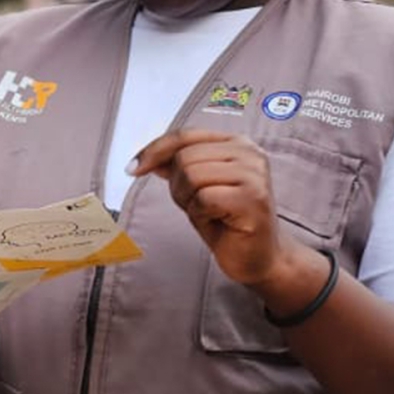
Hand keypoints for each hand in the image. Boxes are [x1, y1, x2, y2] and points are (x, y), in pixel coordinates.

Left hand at [128, 129, 288, 287]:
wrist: (259, 258)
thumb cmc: (228, 223)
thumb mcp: (197, 189)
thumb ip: (179, 168)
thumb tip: (149, 157)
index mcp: (237, 143)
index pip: (185, 136)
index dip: (155, 150)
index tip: (133, 169)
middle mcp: (249, 153)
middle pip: (185, 156)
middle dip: (177, 185)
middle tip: (194, 205)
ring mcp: (254, 174)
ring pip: (192, 175)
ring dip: (188, 200)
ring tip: (207, 212)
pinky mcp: (252, 198)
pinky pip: (203, 198)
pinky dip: (199, 213)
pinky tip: (218, 221)